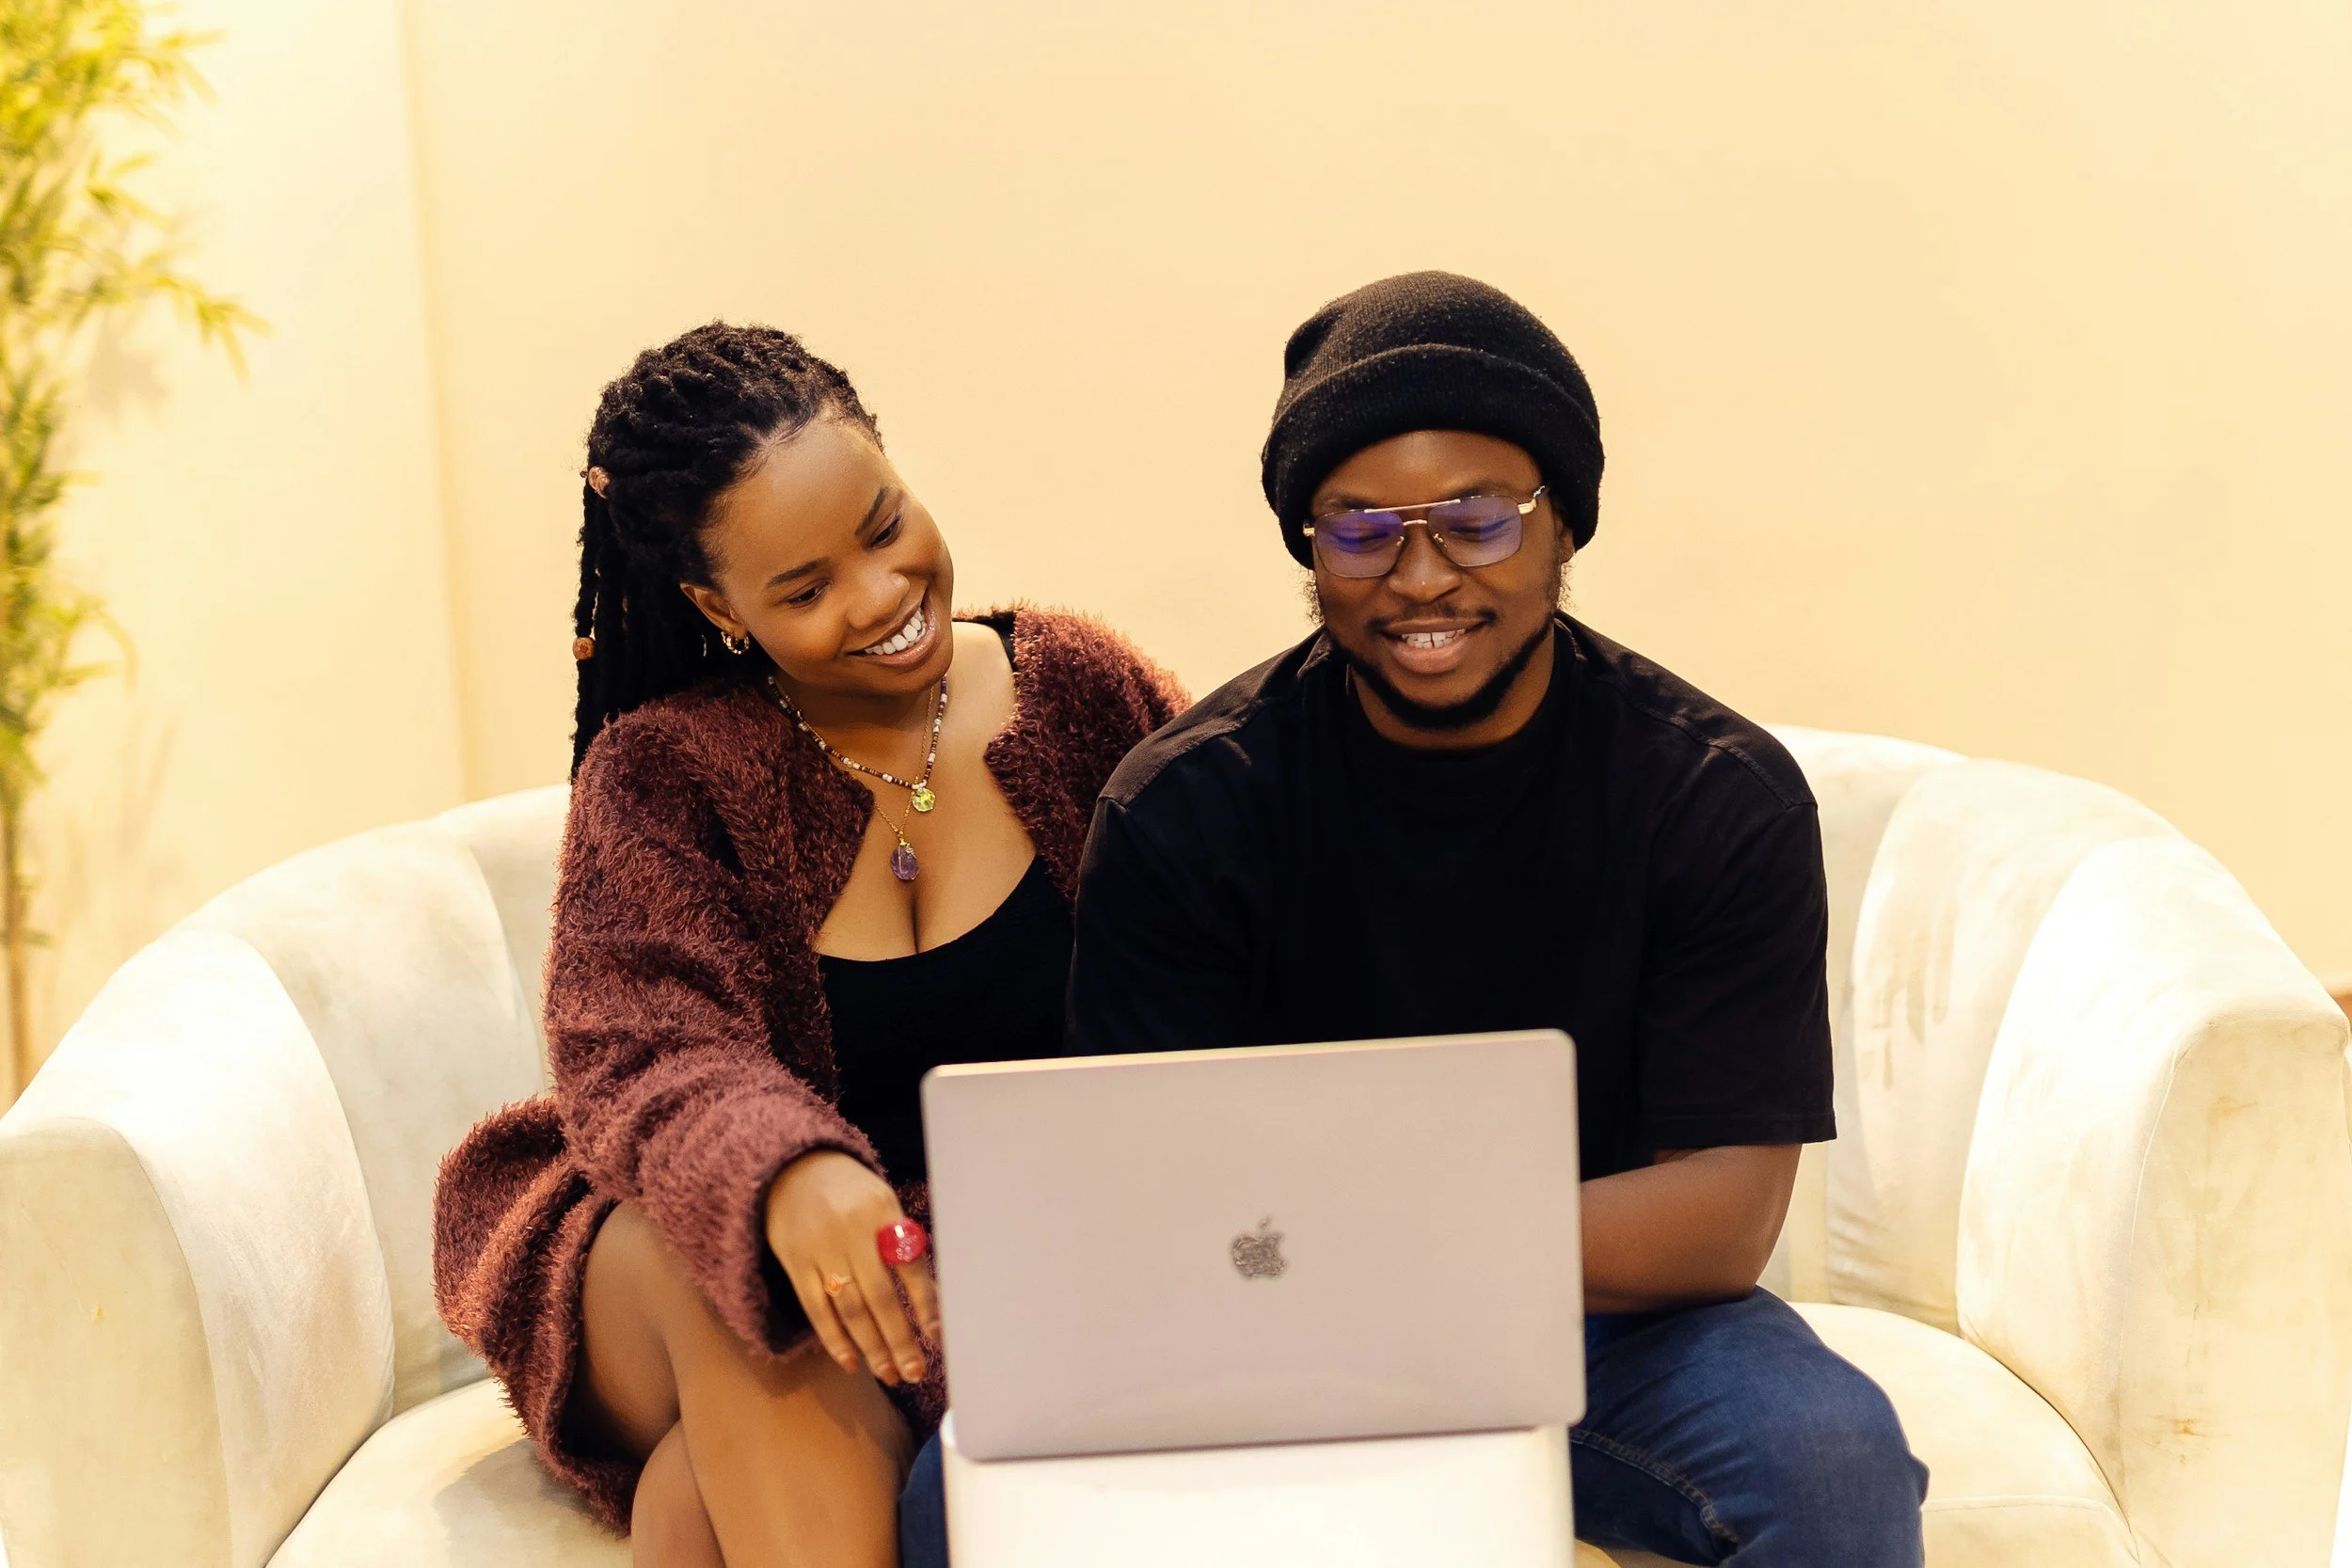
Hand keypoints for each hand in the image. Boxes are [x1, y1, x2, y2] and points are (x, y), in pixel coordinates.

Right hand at [764, 1150, 941, 1384]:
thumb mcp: (882, 1203)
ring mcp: (820, 1249)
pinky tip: (851, 1362)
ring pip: (849, 1309)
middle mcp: (851, 1231)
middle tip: (915, 1373)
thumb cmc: (850, 1193)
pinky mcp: (794, 1262)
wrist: (791, 1167)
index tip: (937, 1338)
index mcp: (882, 1212)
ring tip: (890, 1374)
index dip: (925, 1304)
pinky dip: (834, 1339)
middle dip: (899, 1340)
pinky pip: (816, 1309)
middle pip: (879, 1297)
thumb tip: (930, 1300)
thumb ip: (902, 1245)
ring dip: (871, 1348)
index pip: (910, 1266)